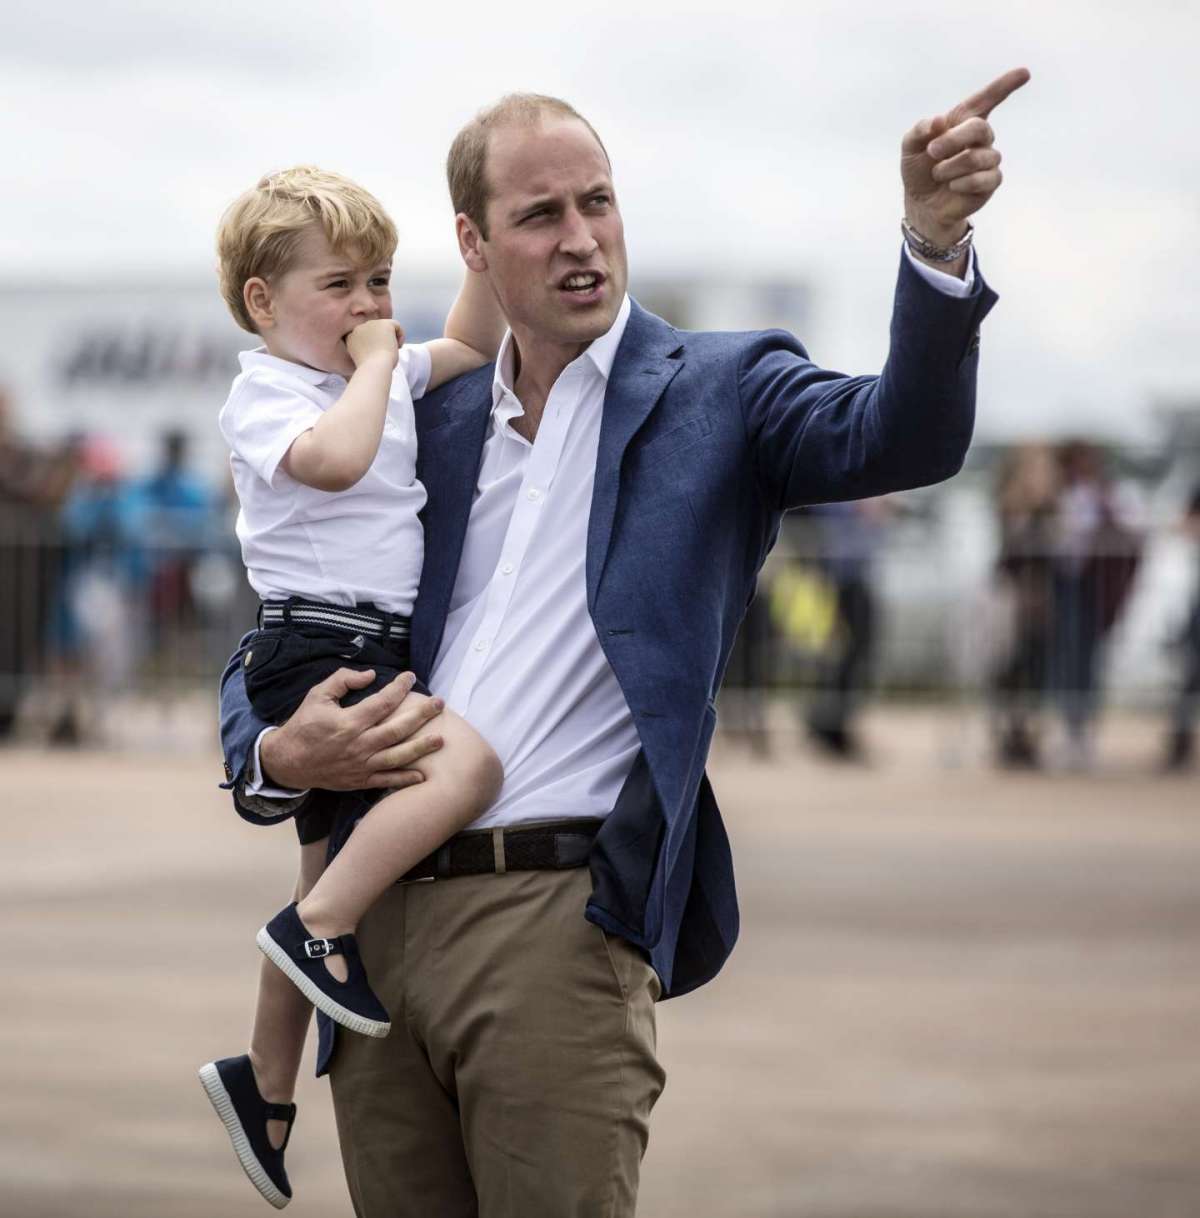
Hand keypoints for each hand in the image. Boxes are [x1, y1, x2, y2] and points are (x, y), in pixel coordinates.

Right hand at [259, 669, 443, 790]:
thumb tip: (370, 674)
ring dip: (421, 748)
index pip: (383, 702)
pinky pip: (386, 781)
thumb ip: (343, 680)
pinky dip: (404, 780)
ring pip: (397, 757)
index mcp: (350, 722)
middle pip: (398, 729)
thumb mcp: (317, 695)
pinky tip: (423, 775)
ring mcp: (361, 765)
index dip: (399, 687)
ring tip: (440, 739)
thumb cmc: (304, 725)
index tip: (411, 677)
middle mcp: (359, 744)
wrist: (287, 761)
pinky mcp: (359, 780)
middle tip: (440, 704)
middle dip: (422, 716)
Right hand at [345, 320, 403, 369]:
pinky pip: (396, 325)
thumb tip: (382, 344)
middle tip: (386, 355)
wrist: (374, 368)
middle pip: (376, 331)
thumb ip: (369, 349)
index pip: (366, 337)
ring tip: (392, 352)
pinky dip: (401, 336)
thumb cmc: (371, 370)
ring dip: (392, 339)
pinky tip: (398, 347)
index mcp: (351, 337)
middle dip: (383, 341)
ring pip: (386, 327)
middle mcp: (358, 328)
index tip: (378, 357)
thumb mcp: (365, 359)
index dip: (375, 346)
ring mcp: (370, 324)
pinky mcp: (383, 323)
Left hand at [901, 68, 1030, 245]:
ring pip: (976, 157)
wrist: (922, 204)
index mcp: (963, 122)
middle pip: (978, 128)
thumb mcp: (910, 148)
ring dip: (950, 167)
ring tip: (938, 174)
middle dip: (952, 140)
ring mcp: (988, 159)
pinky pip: (983, 178)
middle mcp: (981, 137)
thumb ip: (920, 130)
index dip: (1005, 86)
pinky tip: (952, 186)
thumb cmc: (919, 170)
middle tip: (932, 151)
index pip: (986, 99)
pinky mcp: (991, 181)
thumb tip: (939, 121)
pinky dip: (962, 183)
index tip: (1025, 73)